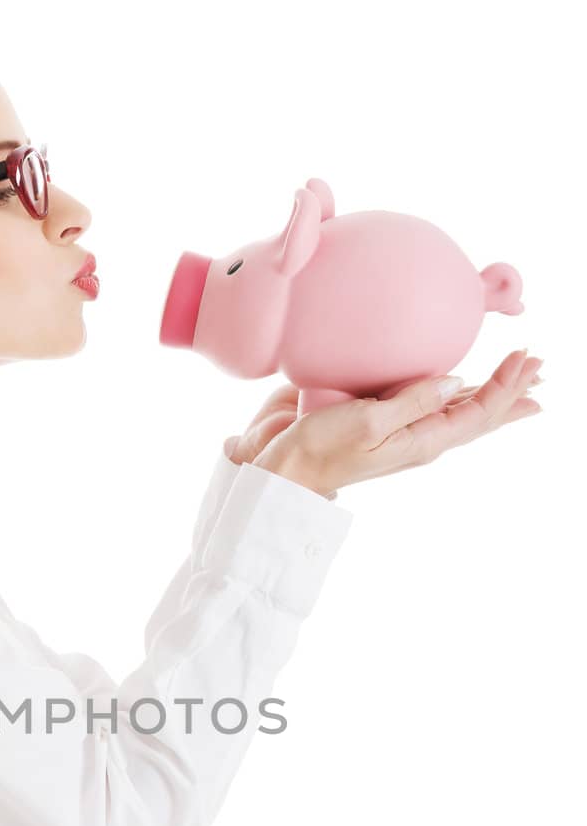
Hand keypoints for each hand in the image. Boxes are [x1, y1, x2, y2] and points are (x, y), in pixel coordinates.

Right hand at [223, 350, 543, 497]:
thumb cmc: (320, 449)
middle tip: (540, 367)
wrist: (284, 469)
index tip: (528, 356)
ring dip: (490, 390)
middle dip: (511, 389)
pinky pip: (430, 403)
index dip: (507, 385)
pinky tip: (462, 384)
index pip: (479, 412)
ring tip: (517, 376)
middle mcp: (419, 435)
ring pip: (459, 408)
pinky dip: (454, 390)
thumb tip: (455, 380)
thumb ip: (412, 400)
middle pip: (478, 413)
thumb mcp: (368, 423)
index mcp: (422, 440)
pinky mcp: (381, 419)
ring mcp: (401, 429)